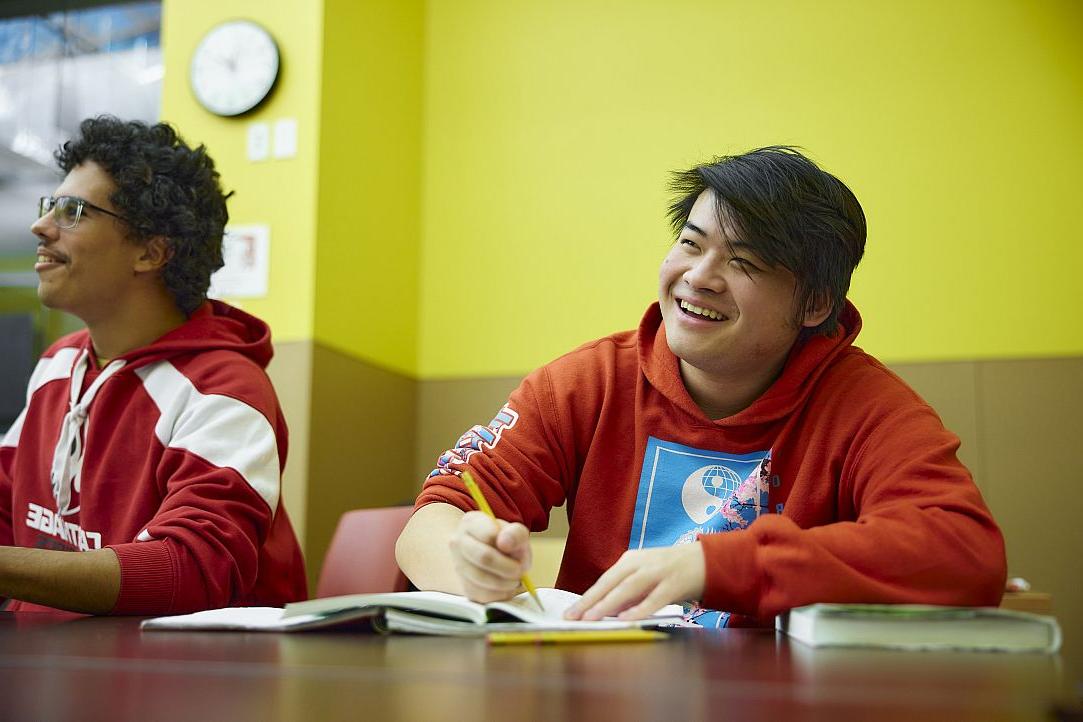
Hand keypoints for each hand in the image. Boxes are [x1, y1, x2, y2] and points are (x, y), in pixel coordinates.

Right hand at [448, 511, 531, 603]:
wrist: (493, 558)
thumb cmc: (506, 543)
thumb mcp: (516, 533)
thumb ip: (515, 533)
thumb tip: (505, 543)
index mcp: (471, 522)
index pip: (489, 535)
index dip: (508, 546)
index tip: (518, 552)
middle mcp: (458, 542)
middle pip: (483, 557)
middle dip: (508, 567)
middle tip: (519, 570)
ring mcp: (458, 565)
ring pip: (482, 579)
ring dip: (505, 582)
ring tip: (514, 578)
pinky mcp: (464, 587)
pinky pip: (483, 595)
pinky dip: (500, 593)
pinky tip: (505, 586)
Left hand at [564, 543, 705, 620]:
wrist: (707, 560)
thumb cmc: (670, 572)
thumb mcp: (644, 577)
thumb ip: (626, 594)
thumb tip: (604, 613)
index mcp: (630, 560)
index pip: (603, 581)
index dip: (585, 598)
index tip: (569, 613)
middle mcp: (641, 563)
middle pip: (610, 582)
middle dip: (590, 601)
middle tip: (573, 618)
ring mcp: (658, 572)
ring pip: (628, 589)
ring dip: (608, 604)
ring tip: (592, 618)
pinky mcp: (675, 583)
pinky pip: (654, 599)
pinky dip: (639, 609)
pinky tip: (626, 619)